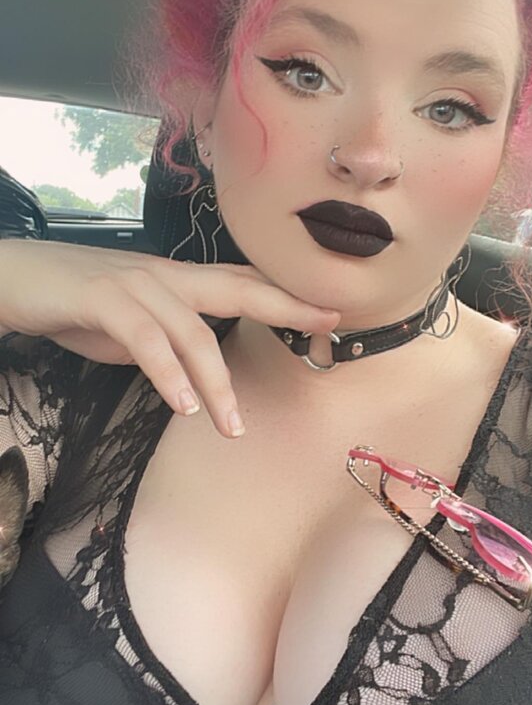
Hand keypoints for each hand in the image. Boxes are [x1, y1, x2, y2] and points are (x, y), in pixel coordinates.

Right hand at [0, 239, 339, 438]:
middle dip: (285, 307)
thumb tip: (200, 365)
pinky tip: (184, 406)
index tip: (328, 313)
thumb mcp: (137, 321)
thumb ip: (174, 337)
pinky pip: (146, 341)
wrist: (16, 280)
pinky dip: (168, 375)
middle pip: (238, 289)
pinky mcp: (103, 300)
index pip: (242, 282)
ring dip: (217, 383)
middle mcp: (165, 276)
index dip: (286, 296)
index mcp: (178, 280)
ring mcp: (136, 285)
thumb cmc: (77, 302)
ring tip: (233, 427)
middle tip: (324, 327)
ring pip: (193, 332)